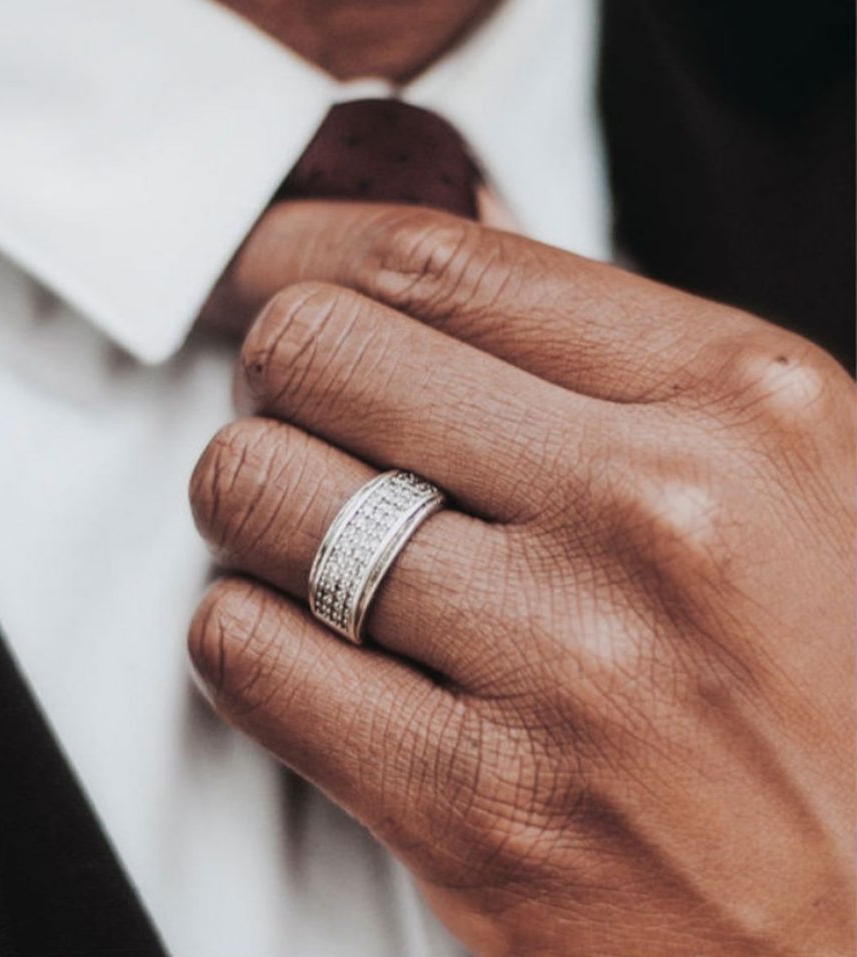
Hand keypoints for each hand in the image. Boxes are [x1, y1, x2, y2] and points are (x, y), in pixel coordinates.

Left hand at [188, 202, 855, 955]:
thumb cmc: (826, 696)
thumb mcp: (773, 474)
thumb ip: (603, 355)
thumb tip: (457, 230)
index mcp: (737, 403)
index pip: (435, 260)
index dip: (304, 247)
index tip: (254, 266)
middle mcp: (653, 516)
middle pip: (319, 352)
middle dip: (275, 378)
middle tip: (298, 418)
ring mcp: (563, 666)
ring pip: (254, 492)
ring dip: (250, 510)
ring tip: (307, 543)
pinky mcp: (478, 811)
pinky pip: (244, 652)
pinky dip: (244, 638)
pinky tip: (310, 650)